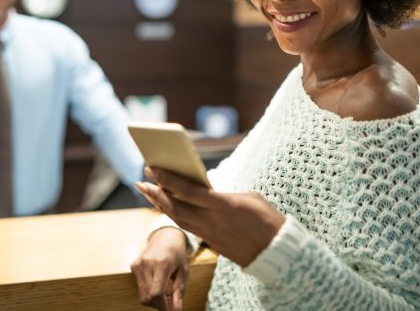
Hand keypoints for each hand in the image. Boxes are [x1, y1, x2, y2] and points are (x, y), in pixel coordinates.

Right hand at [131, 227, 188, 310]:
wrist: (165, 236)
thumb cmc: (177, 253)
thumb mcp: (183, 271)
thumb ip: (179, 291)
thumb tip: (176, 310)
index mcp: (162, 263)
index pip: (157, 293)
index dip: (163, 307)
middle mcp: (147, 264)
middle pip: (148, 297)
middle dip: (159, 305)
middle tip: (170, 304)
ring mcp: (138, 264)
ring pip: (142, 295)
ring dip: (154, 300)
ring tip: (165, 294)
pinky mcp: (133, 266)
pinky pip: (139, 288)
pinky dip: (148, 292)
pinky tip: (157, 285)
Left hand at [136, 167, 284, 266]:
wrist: (277, 252)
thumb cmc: (267, 219)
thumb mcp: (248, 197)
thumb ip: (224, 192)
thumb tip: (207, 188)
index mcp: (222, 205)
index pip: (187, 191)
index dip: (167, 179)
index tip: (152, 168)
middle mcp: (212, 221)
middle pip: (176, 207)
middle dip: (156, 193)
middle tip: (141, 180)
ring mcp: (210, 234)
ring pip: (178, 219)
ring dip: (161, 204)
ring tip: (148, 192)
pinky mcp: (211, 243)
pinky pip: (187, 227)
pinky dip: (175, 215)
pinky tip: (168, 207)